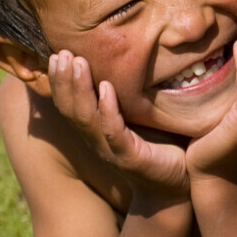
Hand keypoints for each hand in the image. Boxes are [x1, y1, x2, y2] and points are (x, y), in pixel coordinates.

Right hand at [47, 51, 188, 196]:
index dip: (60, 79)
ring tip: (76, 62)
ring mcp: (111, 149)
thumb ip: (131, 93)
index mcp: (97, 128)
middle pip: (70, 108)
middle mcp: (98, 139)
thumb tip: (133, 53)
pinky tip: (106, 88)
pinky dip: (108, 109)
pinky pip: (113, 132)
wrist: (181, 184)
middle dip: (63, 79)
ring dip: (79, 89)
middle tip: (59, 53)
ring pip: (86, 118)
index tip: (56, 52)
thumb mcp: (143, 115)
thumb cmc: (163, 145)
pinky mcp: (130, 158)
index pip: (70, 103)